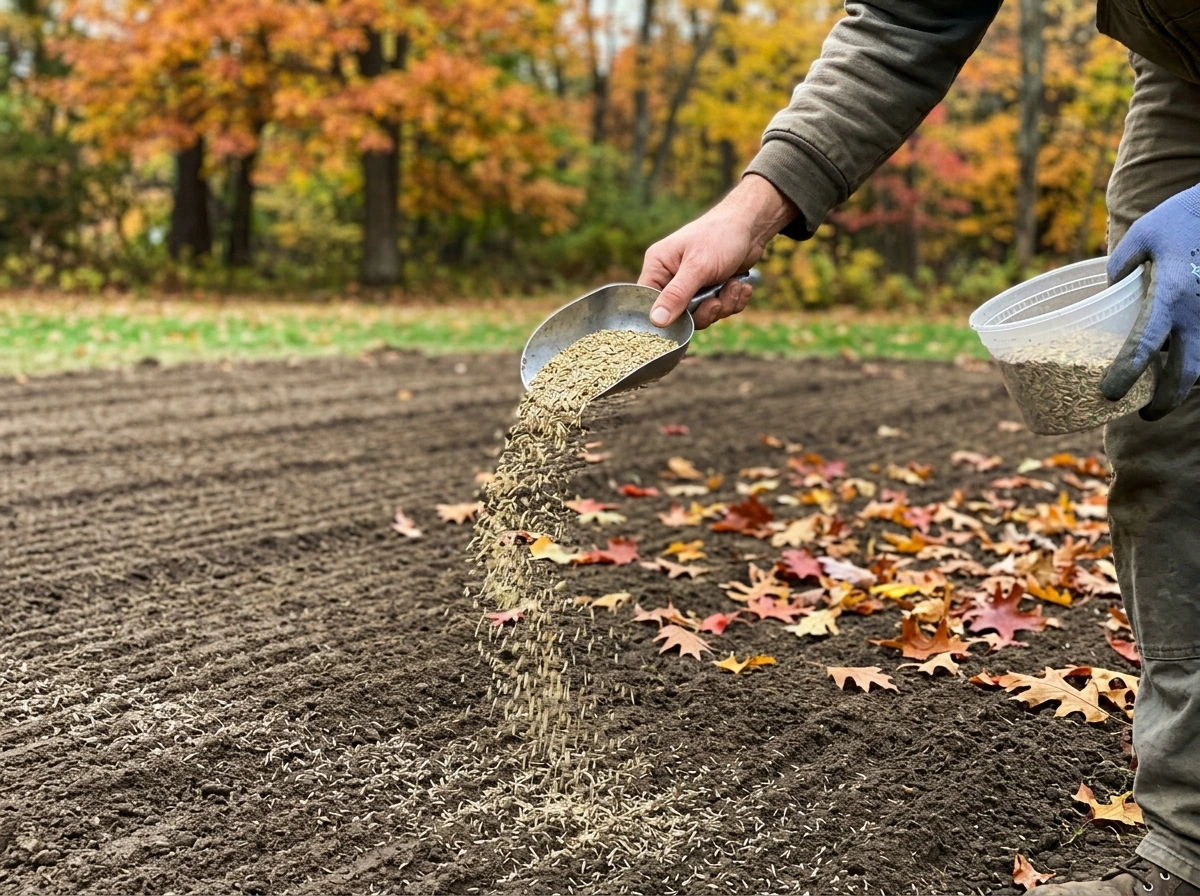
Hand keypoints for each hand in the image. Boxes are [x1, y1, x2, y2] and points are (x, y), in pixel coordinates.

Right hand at [639, 174, 796, 329]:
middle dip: (704, 311)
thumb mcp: (697, 267)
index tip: (685, 318)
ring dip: (723, 304)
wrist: (752, 225)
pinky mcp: (711, 288)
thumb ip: (676, 295)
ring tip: (734, 285)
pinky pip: (718, 309)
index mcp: (658, 266)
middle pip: (678, 315)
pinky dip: (733, 301)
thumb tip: (656, 322)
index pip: (647, 301)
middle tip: (717, 301)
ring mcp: (692, 284)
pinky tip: (741, 286)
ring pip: (701, 314)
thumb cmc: (720, 236)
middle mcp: (671, 277)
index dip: (664, 316)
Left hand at [1102, 184, 1199, 419]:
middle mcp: (1198, 311)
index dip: (1127, 371)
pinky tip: (1181, 366)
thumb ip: (1120, 265)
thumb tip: (1107, 291)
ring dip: (1185, 384)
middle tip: (1147, 413)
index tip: (1110, 392)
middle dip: (1167, 399)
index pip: (1145, 342)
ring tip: (1163, 397)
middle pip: (1186, 370)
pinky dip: (1197, 360)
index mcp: (1170, 293)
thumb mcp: (1143, 235)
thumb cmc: (1183, 217)